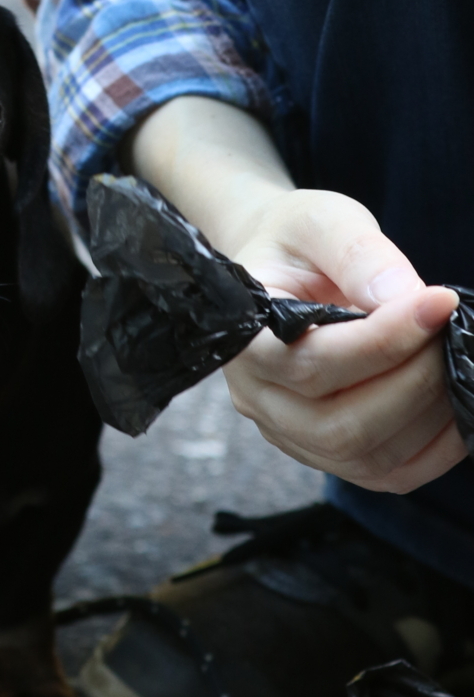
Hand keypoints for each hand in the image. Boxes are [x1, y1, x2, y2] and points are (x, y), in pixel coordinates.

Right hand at [124, 95, 465, 493]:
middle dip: (414, 380)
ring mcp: (289, 433)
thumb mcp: (320, 221)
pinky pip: (386, 474)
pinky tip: (454, 401)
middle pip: (341, 424)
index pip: (313, 363)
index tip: (440, 301)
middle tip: (450, 329)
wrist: (278, 265)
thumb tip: (406, 299)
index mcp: (243, 340)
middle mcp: (257, 399)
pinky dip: (435, 448)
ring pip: (365, 456)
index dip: (384, 340)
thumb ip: (357, 253)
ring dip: (428, 413)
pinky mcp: (325, 452)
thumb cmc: (295, 241)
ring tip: (452, 358)